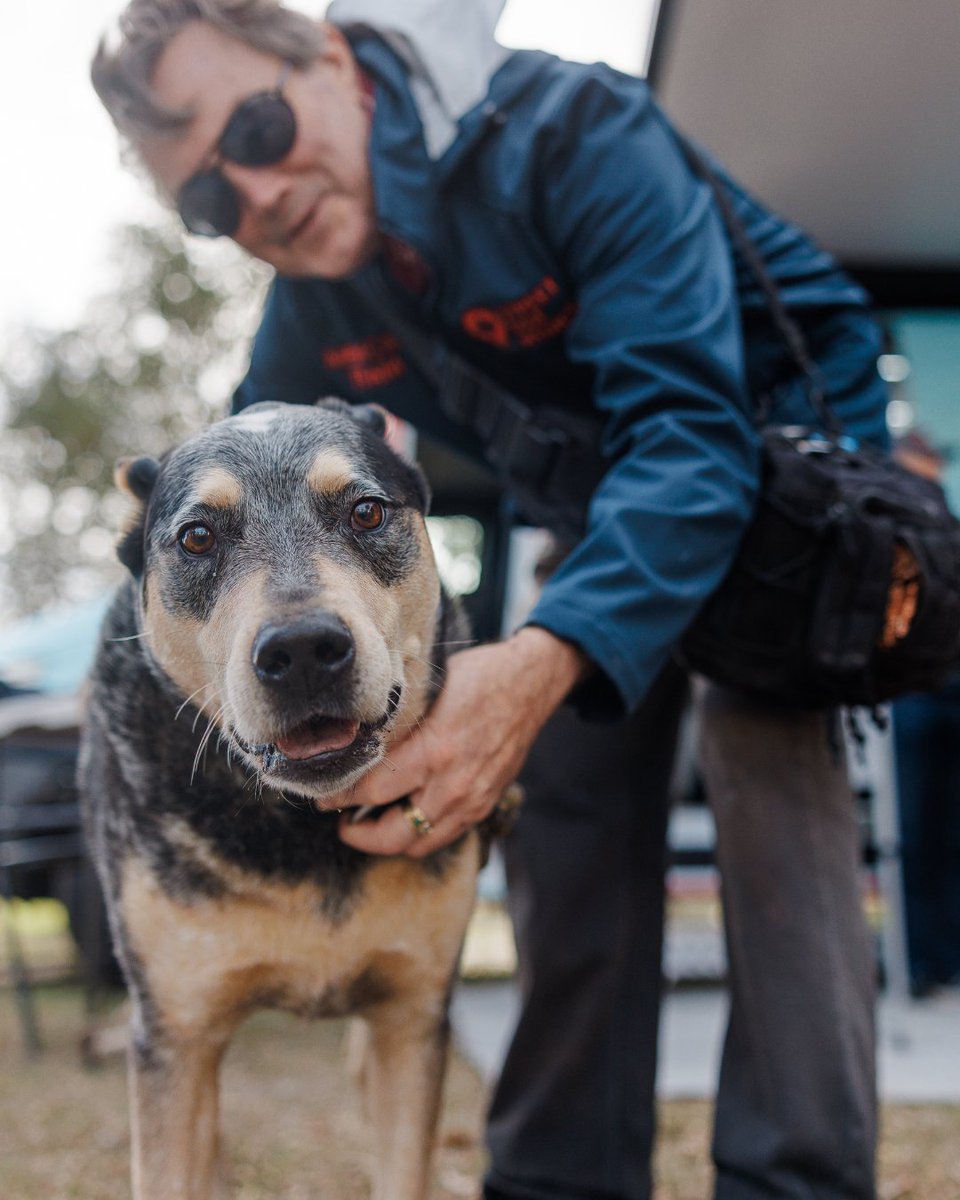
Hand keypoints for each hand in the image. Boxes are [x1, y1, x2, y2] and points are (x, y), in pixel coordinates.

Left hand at [337, 626, 588, 856]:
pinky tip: (403, 816)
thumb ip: (400, 722)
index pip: (373, 789)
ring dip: (387, 840)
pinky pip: (444, 835)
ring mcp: (473, 799)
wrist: (533, 682)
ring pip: (418, 843)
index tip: (323, 794)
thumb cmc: (481, 676)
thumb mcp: (432, 689)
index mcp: (435, 751)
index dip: (341, 796)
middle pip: (393, 833)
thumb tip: (355, 736)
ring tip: (367, 824)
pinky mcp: (485, 804)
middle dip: (357, 832)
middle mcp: (454, 784)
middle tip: (338, 817)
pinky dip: (418, 834)